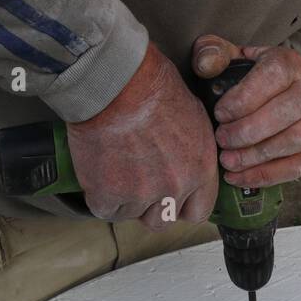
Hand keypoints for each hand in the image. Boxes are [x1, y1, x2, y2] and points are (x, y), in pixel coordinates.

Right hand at [66, 43, 218, 229]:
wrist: (115, 80)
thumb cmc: (152, 85)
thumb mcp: (193, 115)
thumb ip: (193, 151)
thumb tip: (187, 163)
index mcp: (200, 169)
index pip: (198, 212)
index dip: (182, 206)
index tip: (170, 198)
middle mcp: (175, 186)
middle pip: (163, 220)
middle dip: (151, 206)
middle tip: (137, 182)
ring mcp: (142, 194)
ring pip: (133, 215)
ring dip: (124, 199)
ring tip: (116, 170)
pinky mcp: (109, 193)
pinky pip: (105, 210)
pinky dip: (100, 197)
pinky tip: (100, 175)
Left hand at [191, 35, 300, 187]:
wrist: (261, 94)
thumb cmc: (238, 76)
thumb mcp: (223, 57)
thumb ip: (210, 53)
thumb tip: (206, 66)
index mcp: (287, 63)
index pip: (274, 77)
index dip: (246, 98)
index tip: (220, 113)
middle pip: (287, 112)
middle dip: (250, 130)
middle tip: (221, 140)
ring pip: (296, 140)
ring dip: (259, 155)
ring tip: (228, 161)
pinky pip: (299, 165)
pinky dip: (268, 175)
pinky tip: (239, 177)